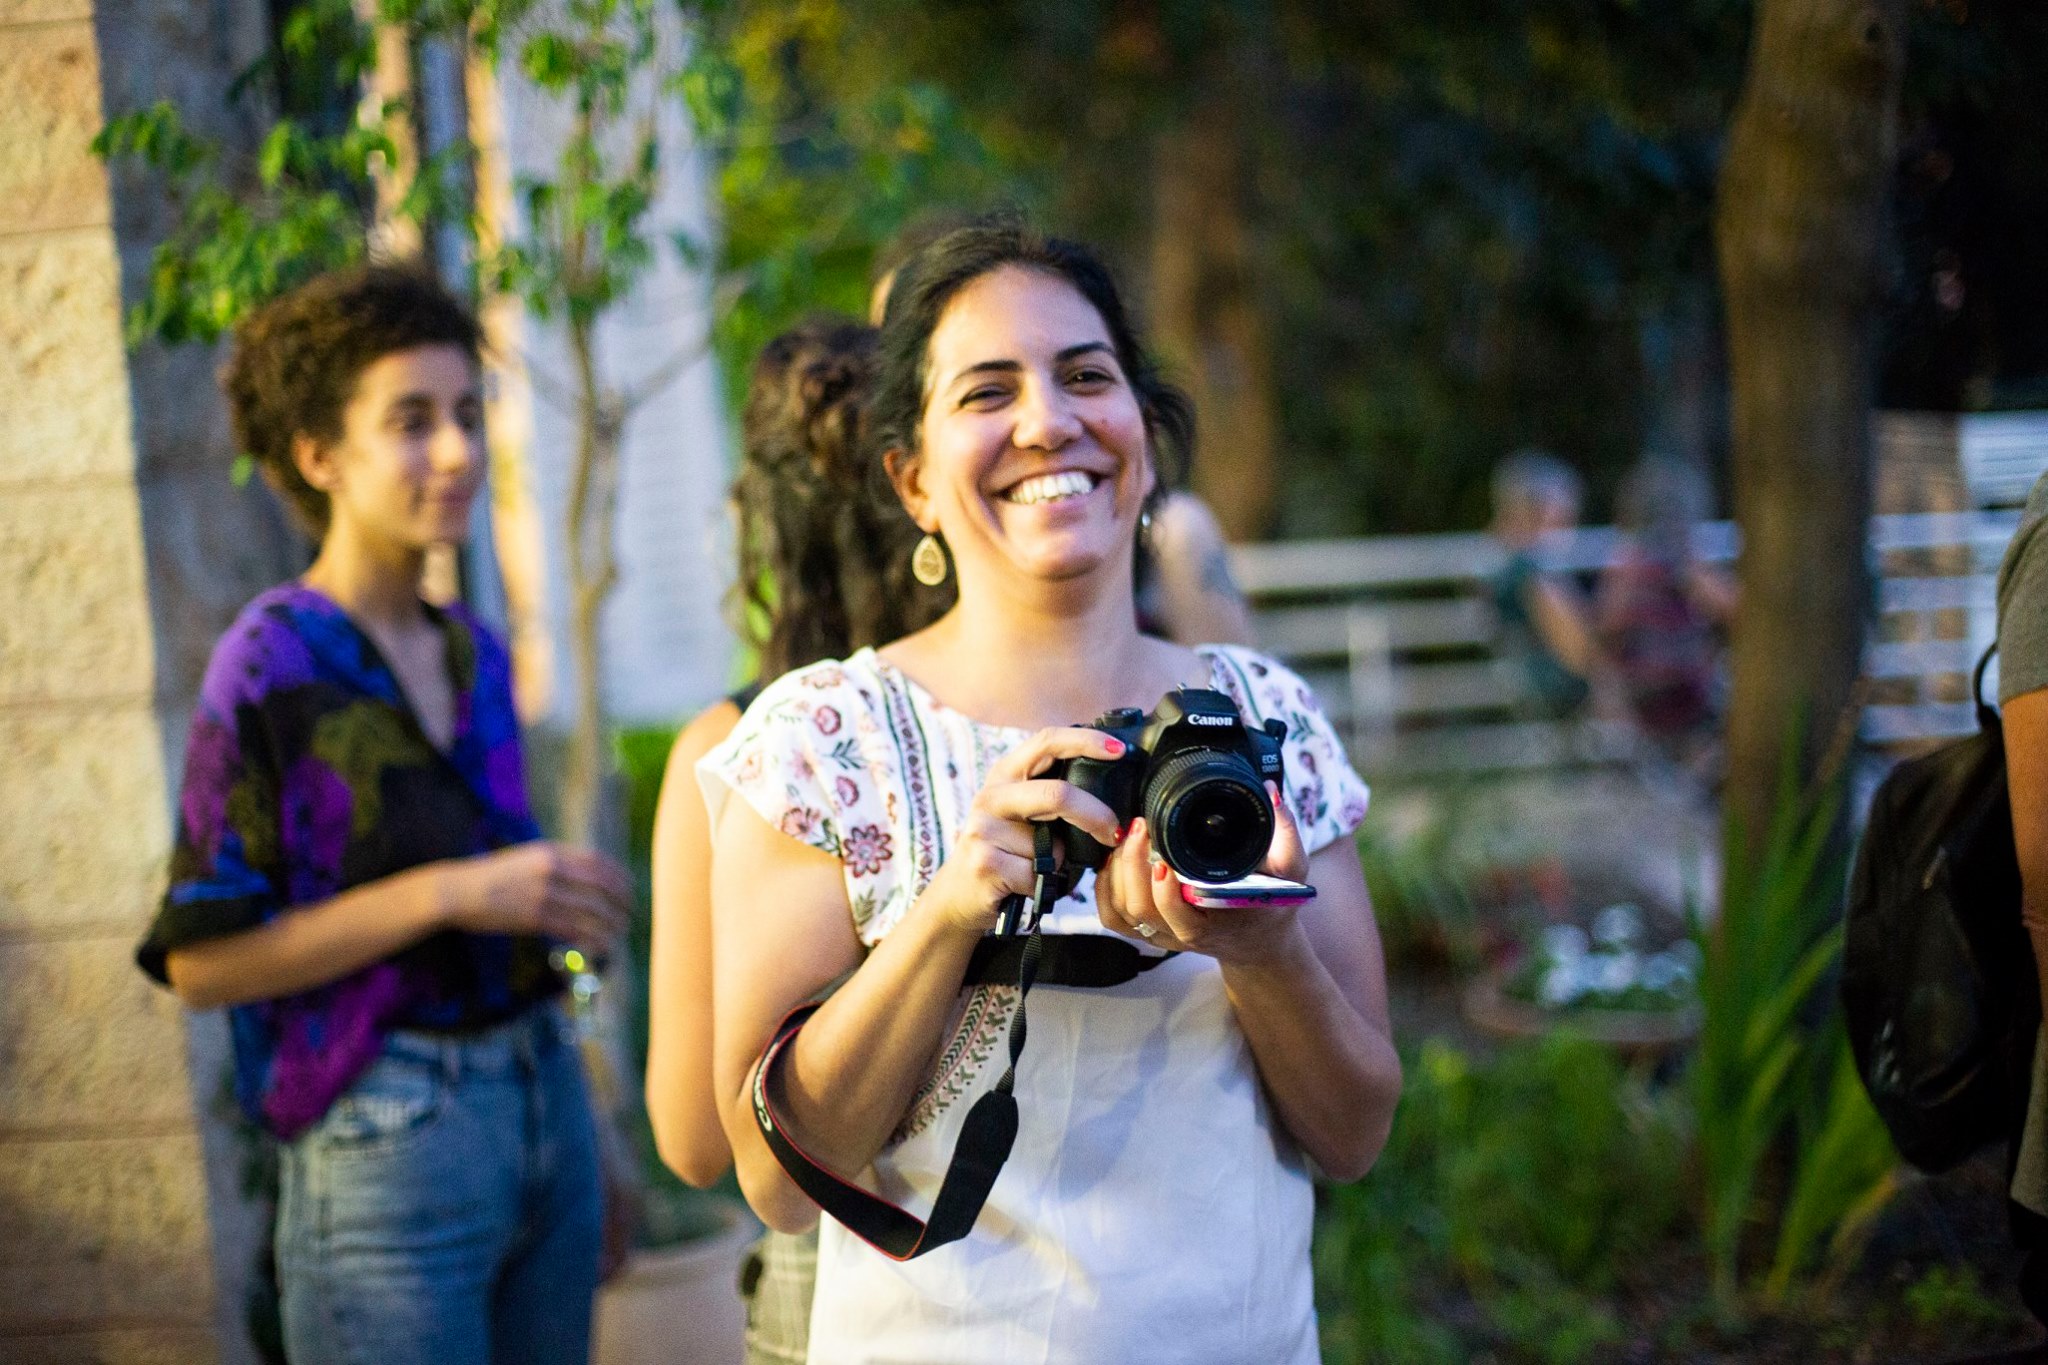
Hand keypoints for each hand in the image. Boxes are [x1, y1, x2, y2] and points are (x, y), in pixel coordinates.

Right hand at [441, 842, 632, 955]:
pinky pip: (573, 930)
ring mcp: (542, 894)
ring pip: (590, 911)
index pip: (598, 862)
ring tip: (620, 932)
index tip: (629, 889)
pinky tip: (602, 945)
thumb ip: (556, 862)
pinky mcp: (533, 918)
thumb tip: (587, 875)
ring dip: (611, 924)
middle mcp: (551, 870)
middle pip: (600, 886)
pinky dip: (592, 938)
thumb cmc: (493, 875)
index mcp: (550, 851)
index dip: (619, 877)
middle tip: (630, 914)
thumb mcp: (526, 856)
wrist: (458, 891)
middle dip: (621, 902)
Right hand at [916, 727, 1127, 935]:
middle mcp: (992, 795)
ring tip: (1042, 869)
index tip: (1119, 751)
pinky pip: (1037, 874)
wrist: (961, 895)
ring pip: (1052, 845)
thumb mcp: (1028, 816)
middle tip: (1115, 832)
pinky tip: (1025, 885)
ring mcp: (983, 828)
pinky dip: (1044, 886)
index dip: (1086, 741)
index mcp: (1007, 774)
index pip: (1047, 741)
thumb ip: (1058, 800)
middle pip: (1057, 794)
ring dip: (1061, 864)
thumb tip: (1113, 796)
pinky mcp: (984, 862)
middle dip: (1096, 815)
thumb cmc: (1009, 853)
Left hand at [1094, 782, 1311, 965]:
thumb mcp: (1290, 870)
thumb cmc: (1271, 904)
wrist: (1258, 941)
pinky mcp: (1146, 930)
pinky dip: (1105, 888)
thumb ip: (1284, 832)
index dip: (1163, 889)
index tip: (1162, 857)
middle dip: (1131, 865)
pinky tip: (1115, 860)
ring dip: (1117, 872)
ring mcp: (1161, 933)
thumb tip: (1270, 793)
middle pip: (1138, 909)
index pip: (1177, 914)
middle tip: (1140, 828)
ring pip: (1121, 912)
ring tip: (1129, 838)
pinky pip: (1112, 916)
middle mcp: (1182, 932)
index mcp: (1213, 922)